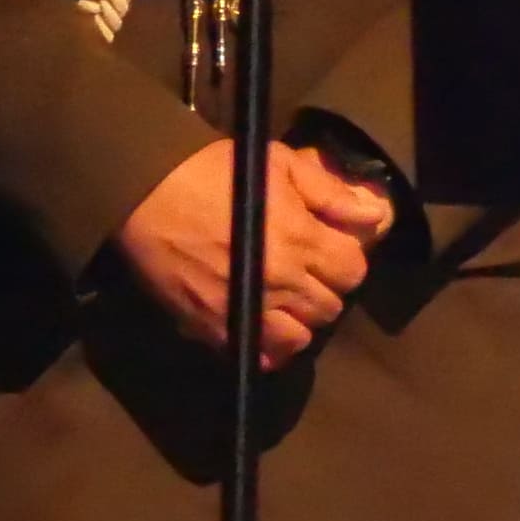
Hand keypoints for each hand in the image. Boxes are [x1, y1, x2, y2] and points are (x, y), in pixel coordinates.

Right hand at [106, 141, 392, 368]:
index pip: (353, 271)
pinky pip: (256, 355)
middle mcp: (280, 281)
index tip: (330, 249)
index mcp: (301, 240)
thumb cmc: (216, 171)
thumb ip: (331, 194)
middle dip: (325, 290)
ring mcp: (245, 307)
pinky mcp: (211, 325)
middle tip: (306, 274)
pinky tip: (262, 327)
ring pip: (298, 339)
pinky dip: (266, 348)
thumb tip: (374, 215)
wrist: (145, 191)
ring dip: (299, 322)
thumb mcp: (281, 165)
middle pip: (329, 307)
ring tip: (285, 302)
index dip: (346, 260)